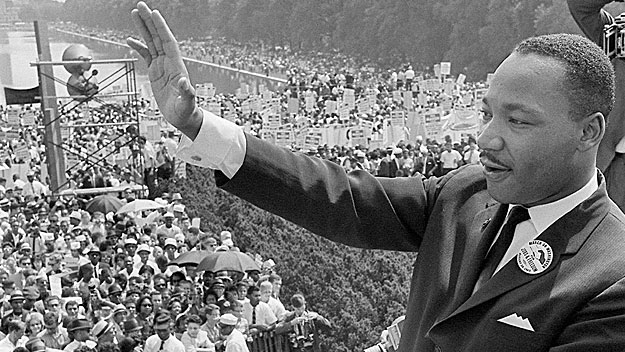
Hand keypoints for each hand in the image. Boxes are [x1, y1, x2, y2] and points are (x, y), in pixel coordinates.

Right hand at [127, 2, 201, 139]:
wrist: (183, 117)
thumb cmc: (186, 111)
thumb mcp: (186, 103)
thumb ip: (187, 92)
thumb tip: (185, 82)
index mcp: (176, 66)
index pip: (168, 42)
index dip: (162, 28)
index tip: (155, 14)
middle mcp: (169, 62)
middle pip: (158, 37)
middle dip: (150, 21)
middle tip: (140, 5)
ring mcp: (162, 66)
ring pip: (151, 42)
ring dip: (144, 28)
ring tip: (135, 13)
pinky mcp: (155, 72)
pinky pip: (146, 55)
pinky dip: (138, 46)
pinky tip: (129, 39)